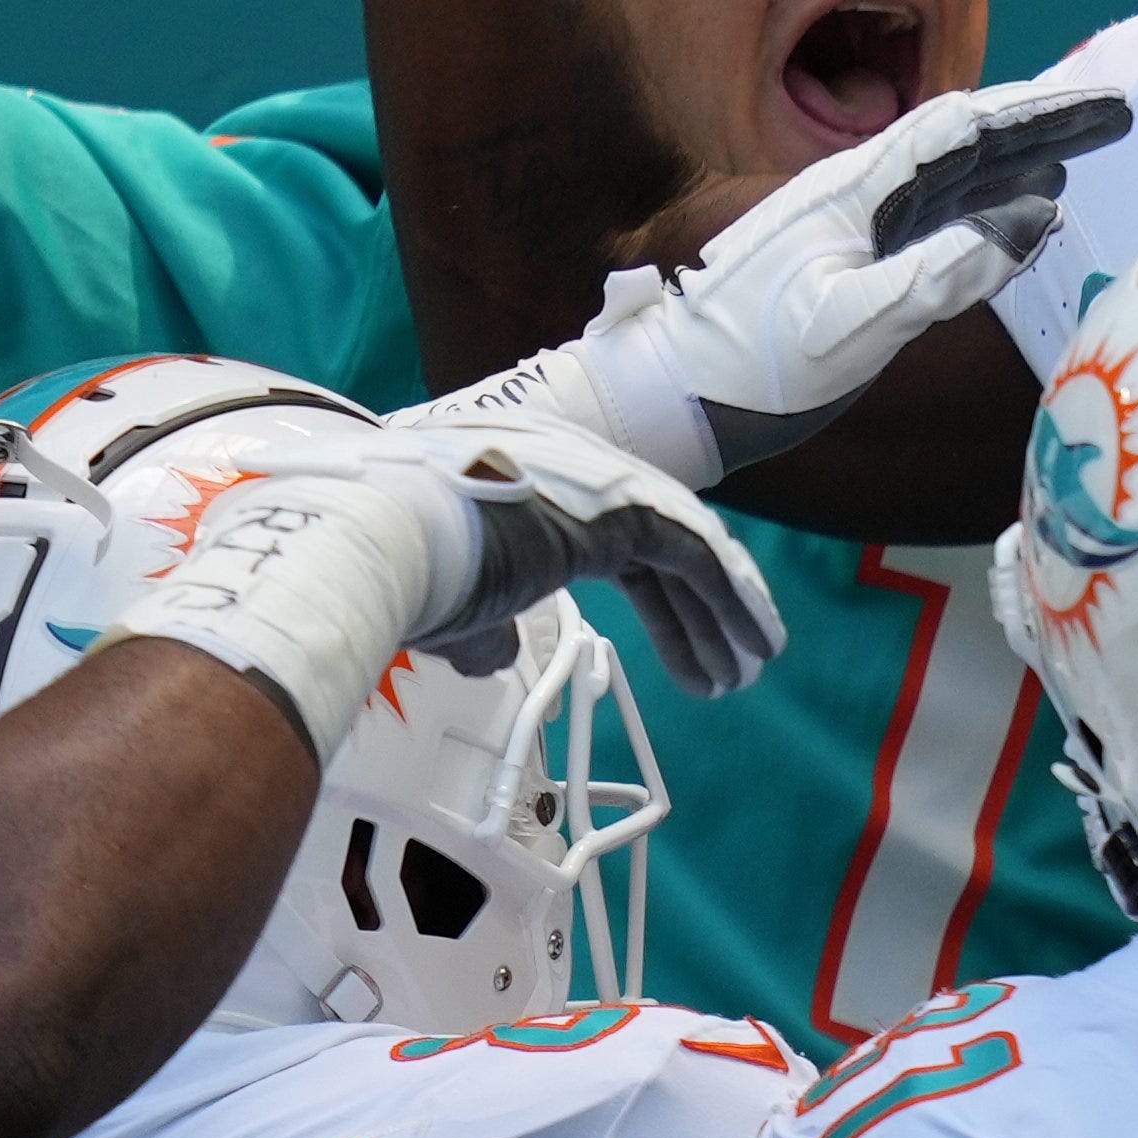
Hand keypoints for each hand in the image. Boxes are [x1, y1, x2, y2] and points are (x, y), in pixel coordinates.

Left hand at [409, 82, 1135, 485]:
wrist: (658, 398)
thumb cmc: (743, 369)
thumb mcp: (845, 330)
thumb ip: (932, 281)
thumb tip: (1025, 228)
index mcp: (854, 191)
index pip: (965, 128)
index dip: (1043, 113)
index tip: (1109, 106)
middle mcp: (854, 195)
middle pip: (964, 141)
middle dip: (1043, 126)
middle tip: (1117, 117)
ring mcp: (847, 230)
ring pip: (948, 180)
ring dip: (1017, 167)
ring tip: (1078, 164)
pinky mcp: (842, 267)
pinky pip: (930, 222)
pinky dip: (983, 213)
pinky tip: (1009, 228)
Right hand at [426, 415, 782, 696]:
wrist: (387, 542)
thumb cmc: (402, 576)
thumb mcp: (452, 611)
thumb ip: (484, 630)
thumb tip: (494, 658)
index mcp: (533, 485)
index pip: (618, 543)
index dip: (658, 600)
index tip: (684, 647)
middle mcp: (575, 471)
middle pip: (658, 546)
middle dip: (695, 610)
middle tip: (725, 663)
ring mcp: (600, 483)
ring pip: (685, 548)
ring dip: (722, 611)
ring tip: (750, 666)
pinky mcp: (622, 508)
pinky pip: (696, 555)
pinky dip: (730, 601)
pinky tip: (750, 647)